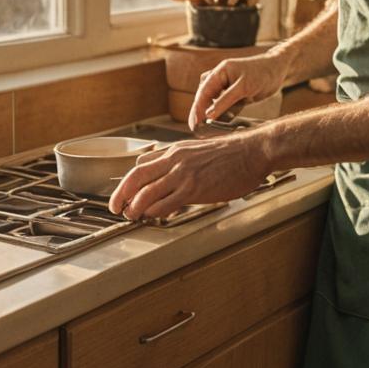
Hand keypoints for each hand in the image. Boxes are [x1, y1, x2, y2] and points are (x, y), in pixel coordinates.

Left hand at [107, 133, 269, 220]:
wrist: (253, 151)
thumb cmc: (234, 153)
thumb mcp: (202, 151)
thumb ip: (184, 162)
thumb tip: (174, 175)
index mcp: (176, 150)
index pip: (142, 163)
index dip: (129, 180)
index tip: (124, 192)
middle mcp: (175, 159)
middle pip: (136, 176)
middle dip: (121, 193)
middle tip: (115, 207)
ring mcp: (183, 173)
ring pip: (146, 191)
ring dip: (134, 206)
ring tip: (130, 216)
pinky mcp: (194, 188)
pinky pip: (166, 202)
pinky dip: (154, 211)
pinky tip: (151, 217)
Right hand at [188, 51, 288, 131]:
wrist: (278, 69)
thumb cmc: (262, 73)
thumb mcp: (244, 87)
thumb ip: (225, 101)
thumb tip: (208, 114)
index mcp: (219, 72)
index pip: (203, 92)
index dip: (197, 109)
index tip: (194, 124)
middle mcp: (220, 78)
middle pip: (205, 98)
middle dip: (200, 113)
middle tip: (195, 130)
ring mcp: (227, 87)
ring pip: (214, 103)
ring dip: (210, 115)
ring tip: (204, 130)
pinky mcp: (235, 95)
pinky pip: (224, 106)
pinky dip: (222, 115)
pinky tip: (220, 125)